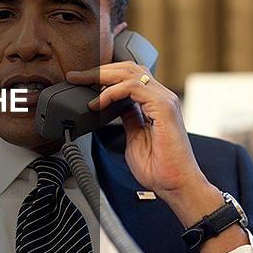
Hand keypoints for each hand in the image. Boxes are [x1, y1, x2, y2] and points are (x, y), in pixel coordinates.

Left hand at [66, 64, 248, 252]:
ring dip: (102, 75)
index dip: (105, 75)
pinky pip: (133, 87)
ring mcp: (164, 100)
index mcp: (156, 103)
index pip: (129, 77)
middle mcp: (162, 97)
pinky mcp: (163, 107)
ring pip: (130, 72)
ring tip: (83, 82)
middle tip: (76, 76)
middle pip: (128, 68)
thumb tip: (116, 107)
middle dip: (99, 70)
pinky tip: (99, 102)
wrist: (176, 184)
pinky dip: (112, 91)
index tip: (82, 82)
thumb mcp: (135, 138)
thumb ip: (128, 119)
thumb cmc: (160, 168)